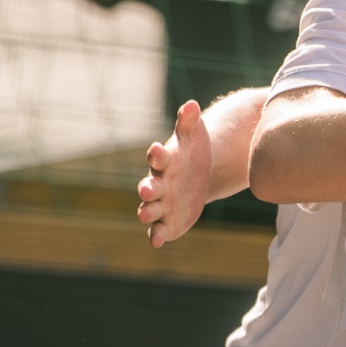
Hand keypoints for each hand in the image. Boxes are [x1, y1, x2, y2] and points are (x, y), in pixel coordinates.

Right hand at [138, 100, 212, 246]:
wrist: (199, 174)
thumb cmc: (193, 152)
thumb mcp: (194, 136)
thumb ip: (189, 122)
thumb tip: (191, 104)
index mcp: (165, 161)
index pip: (157, 156)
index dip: (157, 153)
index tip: (157, 150)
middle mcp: (158, 183)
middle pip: (148, 186)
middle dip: (147, 189)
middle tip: (147, 191)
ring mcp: (161, 203)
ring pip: (150, 209)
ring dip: (147, 212)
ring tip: (146, 215)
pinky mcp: (168, 221)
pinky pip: (159, 229)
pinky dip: (157, 235)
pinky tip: (158, 242)